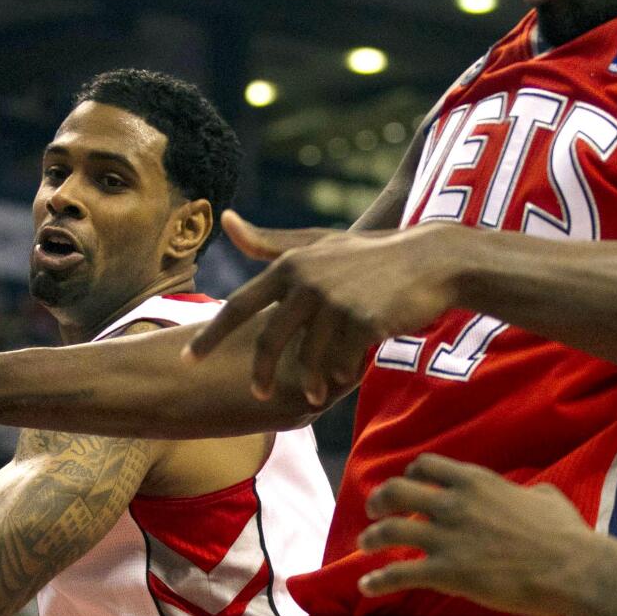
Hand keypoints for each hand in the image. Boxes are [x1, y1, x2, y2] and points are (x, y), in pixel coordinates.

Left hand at [184, 212, 461, 404]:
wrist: (430, 262)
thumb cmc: (369, 256)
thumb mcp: (319, 244)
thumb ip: (271, 242)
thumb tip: (225, 220)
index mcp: (290, 264)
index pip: (239, 306)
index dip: (210, 335)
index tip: (186, 360)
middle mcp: (306, 280)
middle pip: (268, 340)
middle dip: (260, 372)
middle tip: (258, 394)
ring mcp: (335, 300)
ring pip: (307, 357)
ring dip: (310, 380)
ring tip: (314, 395)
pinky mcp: (362, 320)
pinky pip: (340, 361)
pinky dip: (340, 373)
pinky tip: (345, 378)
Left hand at [356, 454, 602, 615]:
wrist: (572, 569)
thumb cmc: (567, 534)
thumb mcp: (547, 498)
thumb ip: (530, 492)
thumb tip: (534, 495)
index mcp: (476, 481)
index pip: (427, 466)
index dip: (411, 475)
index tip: (407, 484)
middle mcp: (453, 503)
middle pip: (397, 491)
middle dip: (380, 500)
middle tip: (374, 510)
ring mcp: (446, 537)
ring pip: (390, 531)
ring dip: (371, 537)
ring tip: (363, 545)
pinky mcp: (446, 571)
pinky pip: (400, 573)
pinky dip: (378, 579)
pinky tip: (365, 586)